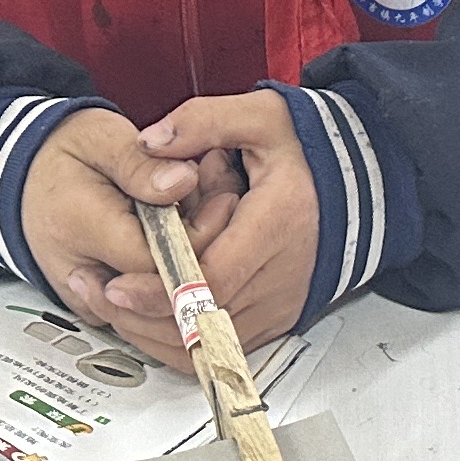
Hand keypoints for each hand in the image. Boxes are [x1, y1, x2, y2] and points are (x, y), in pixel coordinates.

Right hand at [18, 109, 209, 361]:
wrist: (26, 178)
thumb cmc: (65, 155)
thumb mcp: (102, 139)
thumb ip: (142, 165)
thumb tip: (183, 181)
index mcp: (81, 230)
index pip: (158, 259)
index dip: (202, 233)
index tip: (224, 197)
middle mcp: (82, 277)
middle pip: (166, 288)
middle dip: (206, 246)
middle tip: (222, 199)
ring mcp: (92, 298)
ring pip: (164, 302)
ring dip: (195, 261)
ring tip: (202, 208)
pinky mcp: (103, 306)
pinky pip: (153, 304)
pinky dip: (178, 272)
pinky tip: (184, 232)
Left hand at [111, 91, 325, 355]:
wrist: (366, 180)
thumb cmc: (312, 151)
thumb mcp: (262, 114)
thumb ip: (203, 121)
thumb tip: (151, 143)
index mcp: (279, 222)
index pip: (213, 277)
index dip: (160, 290)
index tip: (116, 286)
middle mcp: (284, 273)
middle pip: (203, 320)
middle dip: (140, 315)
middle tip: (93, 293)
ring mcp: (282, 302)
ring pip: (208, 343)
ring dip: (153, 332)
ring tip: (109, 306)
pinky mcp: (278, 318)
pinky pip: (222, 346)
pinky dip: (179, 341)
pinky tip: (146, 318)